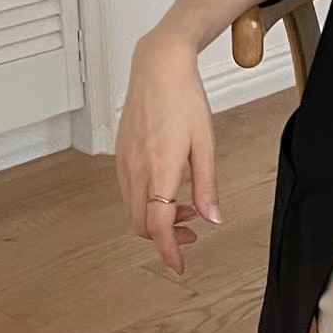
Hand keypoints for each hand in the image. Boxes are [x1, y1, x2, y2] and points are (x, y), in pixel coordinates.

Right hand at [116, 29, 222, 275]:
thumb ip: (207, 185)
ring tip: (186, 211)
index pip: (158, 224)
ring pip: (133, 210)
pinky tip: (169, 191)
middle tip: (192, 234)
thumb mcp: (206, 144)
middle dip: (165, 237)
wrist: (158, 66)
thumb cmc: (185, 99)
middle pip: (142, 223)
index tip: (178, 266)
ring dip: (157, 220)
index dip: (168, 250)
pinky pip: (130, 192)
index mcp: (160, 167)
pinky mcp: (121, 155)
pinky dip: (148, 202)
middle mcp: (136, 168)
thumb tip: (212, 218)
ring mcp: (124, 162)